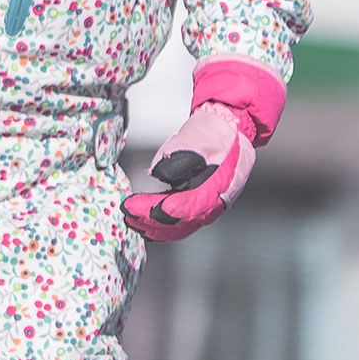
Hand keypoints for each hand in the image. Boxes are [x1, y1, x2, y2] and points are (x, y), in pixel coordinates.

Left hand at [123, 101, 254, 241]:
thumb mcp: (197, 138)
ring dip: (156, 227)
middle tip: (128, 213)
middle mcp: (217, 202)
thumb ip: (178, 158)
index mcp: (220, 185)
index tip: (135, 206)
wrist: (230, 131)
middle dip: (151, 220)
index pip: (186, 207)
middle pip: (182, 222)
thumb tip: (159, 173)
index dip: (158, 210)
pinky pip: (184, 224)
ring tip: (133, 221)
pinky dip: (166, 228)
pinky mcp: (203, 206)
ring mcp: (211, 207)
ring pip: (183, 227)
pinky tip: (149, 226)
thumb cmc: (216, 133)